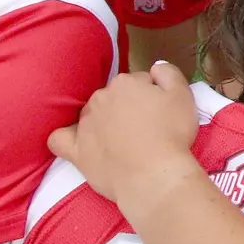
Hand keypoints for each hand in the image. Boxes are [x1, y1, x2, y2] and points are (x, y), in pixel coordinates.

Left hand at [48, 61, 200, 207]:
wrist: (154, 175)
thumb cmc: (172, 134)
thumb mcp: (183, 95)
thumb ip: (168, 73)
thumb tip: (154, 68)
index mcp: (124, 83)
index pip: (139, 82)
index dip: (153, 97)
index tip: (162, 113)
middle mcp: (100, 98)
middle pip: (114, 97)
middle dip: (127, 108)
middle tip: (147, 129)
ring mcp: (85, 125)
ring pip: (92, 115)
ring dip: (105, 122)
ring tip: (124, 142)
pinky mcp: (77, 151)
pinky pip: (60, 140)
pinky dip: (66, 138)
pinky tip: (77, 142)